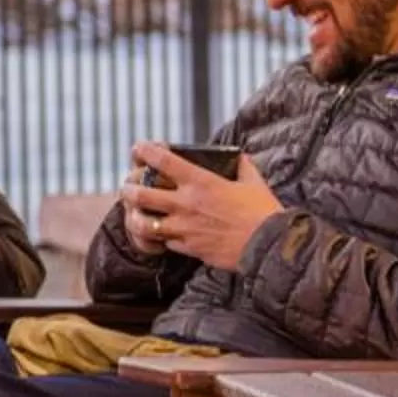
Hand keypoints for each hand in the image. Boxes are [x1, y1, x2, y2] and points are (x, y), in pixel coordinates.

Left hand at [123, 144, 281, 271]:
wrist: (269, 246)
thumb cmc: (264, 212)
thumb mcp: (253, 181)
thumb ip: (242, 165)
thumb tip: (238, 155)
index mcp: (201, 182)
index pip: (163, 161)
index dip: (145, 152)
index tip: (138, 148)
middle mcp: (187, 204)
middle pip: (141, 194)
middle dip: (128, 189)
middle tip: (128, 186)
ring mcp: (185, 228)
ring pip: (144, 223)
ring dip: (136, 217)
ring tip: (135, 214)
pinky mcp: (189, 248)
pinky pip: (165, 242)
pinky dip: (161, 238)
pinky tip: (162, 234)